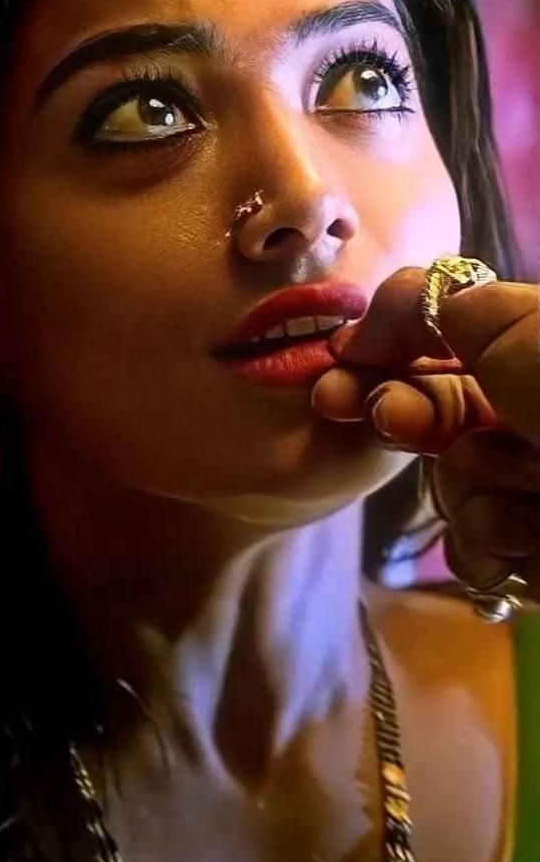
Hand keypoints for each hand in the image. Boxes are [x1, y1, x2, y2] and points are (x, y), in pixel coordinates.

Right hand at [312, 267, 539, 598]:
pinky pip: (474, 547)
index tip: (342, 356)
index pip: (446, 342)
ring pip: (451, 483)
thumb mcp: (521, 322)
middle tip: (359, 406)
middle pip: (432, 411)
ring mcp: (536, 489)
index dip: (387, 347)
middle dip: (397, 408)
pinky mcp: (534, 557)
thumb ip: (439, 304)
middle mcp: (535, 417)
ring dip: (481, 483)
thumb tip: (378, 318)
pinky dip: (499, 540)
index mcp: (539, 356)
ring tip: (536, 483)